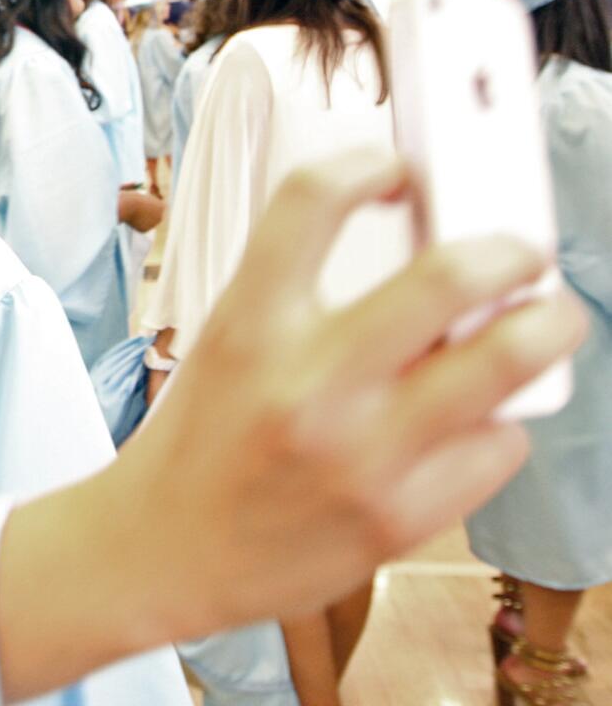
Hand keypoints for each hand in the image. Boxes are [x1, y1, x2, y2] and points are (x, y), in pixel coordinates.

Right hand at [108, 149, 585, 641]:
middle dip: (511, 251)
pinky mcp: (399, 518)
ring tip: (545, 321)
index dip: (370, 164)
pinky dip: (499, 424)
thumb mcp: (225, 344)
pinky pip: (498, 445)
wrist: (165, 549)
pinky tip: (474, 422)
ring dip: (547, 326)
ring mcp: (360, 454)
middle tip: (519, 255)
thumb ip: (301, 295)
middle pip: (450, 276)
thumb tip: (416, 253)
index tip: (399, 171)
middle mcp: (306, 383)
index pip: (313, 200)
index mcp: (248, 326)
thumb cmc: (199, 442)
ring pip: (507, 360)